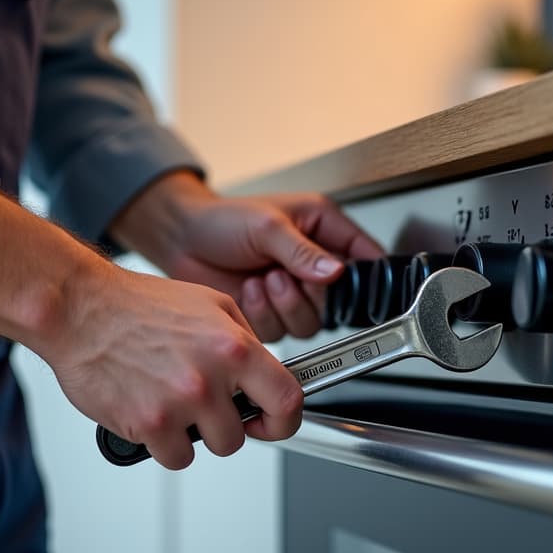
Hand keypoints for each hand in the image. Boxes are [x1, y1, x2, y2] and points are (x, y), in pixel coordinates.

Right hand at [41, 261, 303, 469]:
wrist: (82, 309)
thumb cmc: (139, 305)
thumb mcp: (211, 304)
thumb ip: (245, 340)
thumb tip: (265, 374)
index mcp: (234, 346)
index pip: (287, 399)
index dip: (284, 420)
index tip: (272, 423)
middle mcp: (210, 376)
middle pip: (242, 435)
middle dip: (225, 425)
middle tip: (203, 405)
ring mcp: (179, 403)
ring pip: (210, 448)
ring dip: (195, 434)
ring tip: (173, 403)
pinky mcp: (147, 424)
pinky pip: (174, 457)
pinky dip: (164, 443)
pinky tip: (152, 413)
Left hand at [112, 172, 382, 340]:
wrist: (182, 240)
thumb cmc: (223, 219)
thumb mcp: (267, 225)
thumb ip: (302, 251)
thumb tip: (335, 271)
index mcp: (322, 230)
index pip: (365, 255)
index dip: (370, 274)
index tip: (360, 284)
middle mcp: (313, 264)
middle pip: (339, 302)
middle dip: (308, 293)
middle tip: (282, 274)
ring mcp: (292, 293)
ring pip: (311, 322)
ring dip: (284, 305)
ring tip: (263, 279)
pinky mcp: (270, 315)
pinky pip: (280, 332)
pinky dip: (262, 315)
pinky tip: (248, 290)